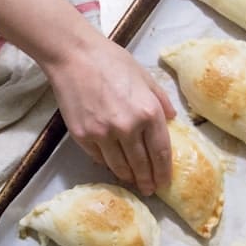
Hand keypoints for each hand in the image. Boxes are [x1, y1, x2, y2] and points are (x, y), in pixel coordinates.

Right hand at [44, 37, 175, 195]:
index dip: (164, 171)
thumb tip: (171, 119)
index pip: (161, 151)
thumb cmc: (111, 60)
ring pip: (119, 166)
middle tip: (149, 189)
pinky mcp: (83, 136)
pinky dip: (107, 163)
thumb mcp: (144, 76)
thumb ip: (160, 100)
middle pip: (141, 164)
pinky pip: (99, 157)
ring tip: (132, 181)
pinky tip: (112, 165)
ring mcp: (103, 134)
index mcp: (148, 112)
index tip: (164, 182)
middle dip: (147, 180)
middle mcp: (128, 127)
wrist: (74, 56)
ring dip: (127, 176)